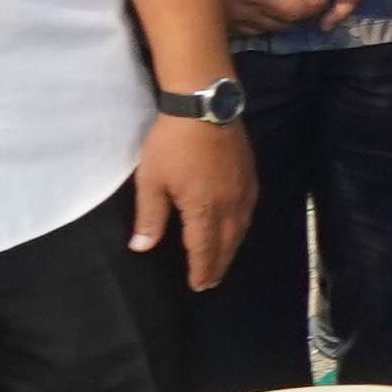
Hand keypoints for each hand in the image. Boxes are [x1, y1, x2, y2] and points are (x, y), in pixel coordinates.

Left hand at [132, 112, 257, 295]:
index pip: (204, 249)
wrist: (204, 105)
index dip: (201, 269)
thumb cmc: (171, 143)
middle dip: (218, 265)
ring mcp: (243, 190)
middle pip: (227, 244)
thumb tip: (141, 248)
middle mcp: (230, 205)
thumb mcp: (151, 180)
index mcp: (204, 209)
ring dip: (231, 248)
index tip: (198, 286)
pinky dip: (241, 227)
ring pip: (241, 229)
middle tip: (210, 282)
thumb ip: (150, 217)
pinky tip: (236, 226)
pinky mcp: (250, 176)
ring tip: (222, 259)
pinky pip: (249, 211)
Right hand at [210, 0, 333, 38]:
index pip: (299, 11)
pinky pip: (250, 31)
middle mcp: (246, 18)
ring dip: (283, 18)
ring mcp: (231, 25)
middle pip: (286, 23)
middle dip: (302, 11)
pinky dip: (263, 22)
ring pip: (269, 30)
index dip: (316, 3)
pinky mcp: (219, 26)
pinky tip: (262, 6)